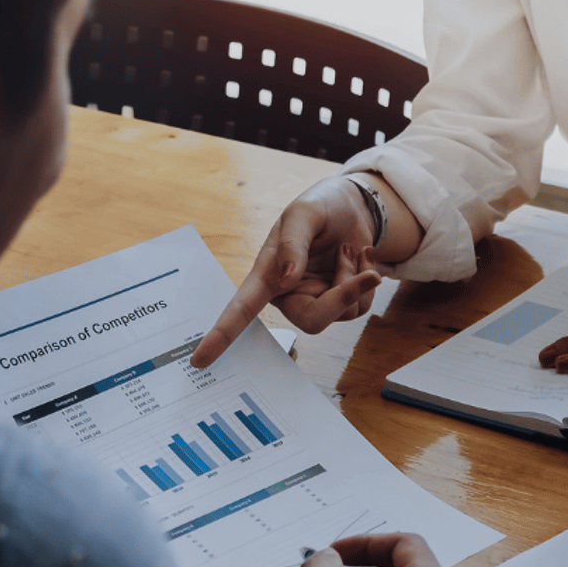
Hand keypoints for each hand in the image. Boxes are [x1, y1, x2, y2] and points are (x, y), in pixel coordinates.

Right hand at [190, 176, 383, 366]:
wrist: (350, 207)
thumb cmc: (318, 208)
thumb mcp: (303, 214)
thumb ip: (294, 244)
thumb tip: (288, 279)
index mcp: (267, 275)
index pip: (241, 309)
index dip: (222, 335)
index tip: (200, 359)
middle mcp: (289, 294)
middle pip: (313, 320)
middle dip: (343, 298)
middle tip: (366, 273)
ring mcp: (316, 300)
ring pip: (344, 312)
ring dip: (356, 278)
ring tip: (347, 250)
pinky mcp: (341, 301)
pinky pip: (361, 306)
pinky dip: (367, 279)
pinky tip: (359, 256)